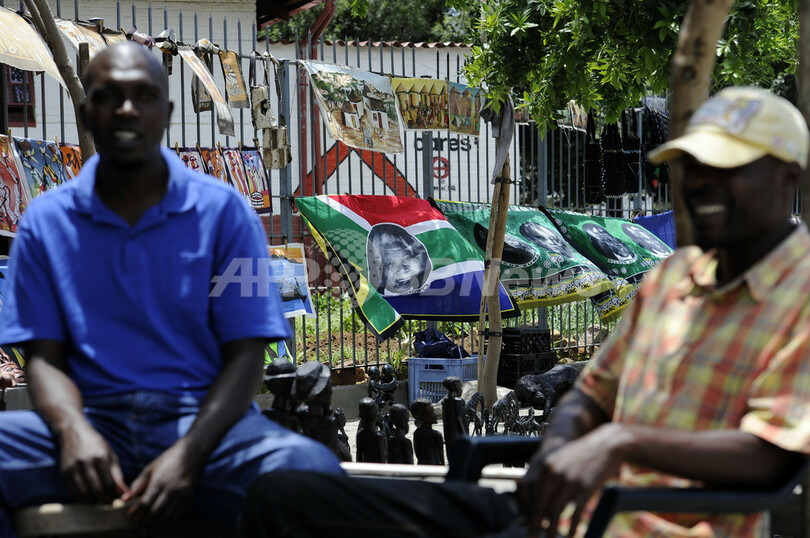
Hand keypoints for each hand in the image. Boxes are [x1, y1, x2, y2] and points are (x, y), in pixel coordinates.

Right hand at [58, 421, 128, 503]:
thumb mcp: (111, 455)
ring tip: (100, 502)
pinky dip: (81, 498)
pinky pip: (73, 491)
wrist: (74, 432)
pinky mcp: (64, 472)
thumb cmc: (96, 444)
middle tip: (109, 503)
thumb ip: (117, 474)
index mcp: (101, 457)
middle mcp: (86, 462)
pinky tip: (88, 498)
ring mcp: (73, 468)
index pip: (109, 483)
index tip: (118, 499)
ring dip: (92, 501)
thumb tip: (124, 492)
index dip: (114, 494)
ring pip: (83, 493)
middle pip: (96, 489)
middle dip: (104, 500)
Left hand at [123, 439, 199, 524]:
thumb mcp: (150, 468)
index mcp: (159, 482)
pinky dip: (167, 519)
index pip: (144, 503)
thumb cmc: (168, 460)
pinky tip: (161, 517)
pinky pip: (177, 515)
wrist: (191, 454)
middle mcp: (171, 490)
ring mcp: (181, 495)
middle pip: (155, 512)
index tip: (131, 514)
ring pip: (166, 516)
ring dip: (156, 521)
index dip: (136, 511)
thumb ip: (138, 484)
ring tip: (148, 520)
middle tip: (138, 519)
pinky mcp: (188, 498)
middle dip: (144, 519)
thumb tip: (125, 499)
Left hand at [517, 423, 633, 536]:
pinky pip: (574, 513)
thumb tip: (542, 501)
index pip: (532, 494)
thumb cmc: (584, 455)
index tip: (528, 523)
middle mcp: (555, 474)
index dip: (529, 512)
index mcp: (546, 466)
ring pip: (554, 512)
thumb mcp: (562, 461)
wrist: (607, 444)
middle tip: (531, 536)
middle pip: (540, 505)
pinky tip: (571, 535)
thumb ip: (550, 478)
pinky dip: (571, 527)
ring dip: (550, 530)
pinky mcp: (585, 489)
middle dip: (534, 525)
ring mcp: (570, 481)